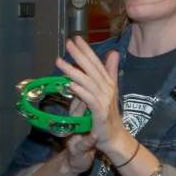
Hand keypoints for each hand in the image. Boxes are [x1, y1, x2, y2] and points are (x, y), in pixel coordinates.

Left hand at [55, 37, 127, 159]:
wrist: (115, 137)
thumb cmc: (109, 115)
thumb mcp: (110, 90)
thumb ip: (110, 71)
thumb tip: (112, 53)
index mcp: (108, 83)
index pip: (96, 63)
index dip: (87, 50)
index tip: (77, 38)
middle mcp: (107, 88)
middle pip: (92, 69)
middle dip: (80, 55)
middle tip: (68, 43)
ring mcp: (104, 100)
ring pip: (88, 82)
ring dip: (74, 71)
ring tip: (60, 62)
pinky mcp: (100, 112)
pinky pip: (89, 99)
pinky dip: (81, 91)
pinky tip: (71, 84)